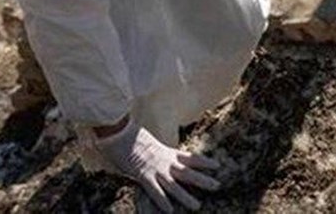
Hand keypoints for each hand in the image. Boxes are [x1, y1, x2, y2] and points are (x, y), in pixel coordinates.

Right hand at [94, 118, 219, 211]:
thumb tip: (154, 153)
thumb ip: (155, 151)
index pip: (189, 157)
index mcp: (166, 151)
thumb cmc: (128, 134)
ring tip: (197, 206)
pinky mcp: (142, 174)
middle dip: (203, 179)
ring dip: (185, 196)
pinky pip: (154, 190)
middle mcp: (164, 160)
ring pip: (173, 185)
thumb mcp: (147, 142)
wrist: (117, 129)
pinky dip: (162, 200)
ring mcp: (154, 168)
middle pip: (187, 172)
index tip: (217, 165)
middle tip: (218, 185)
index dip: (204, 162)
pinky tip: (169, 210)